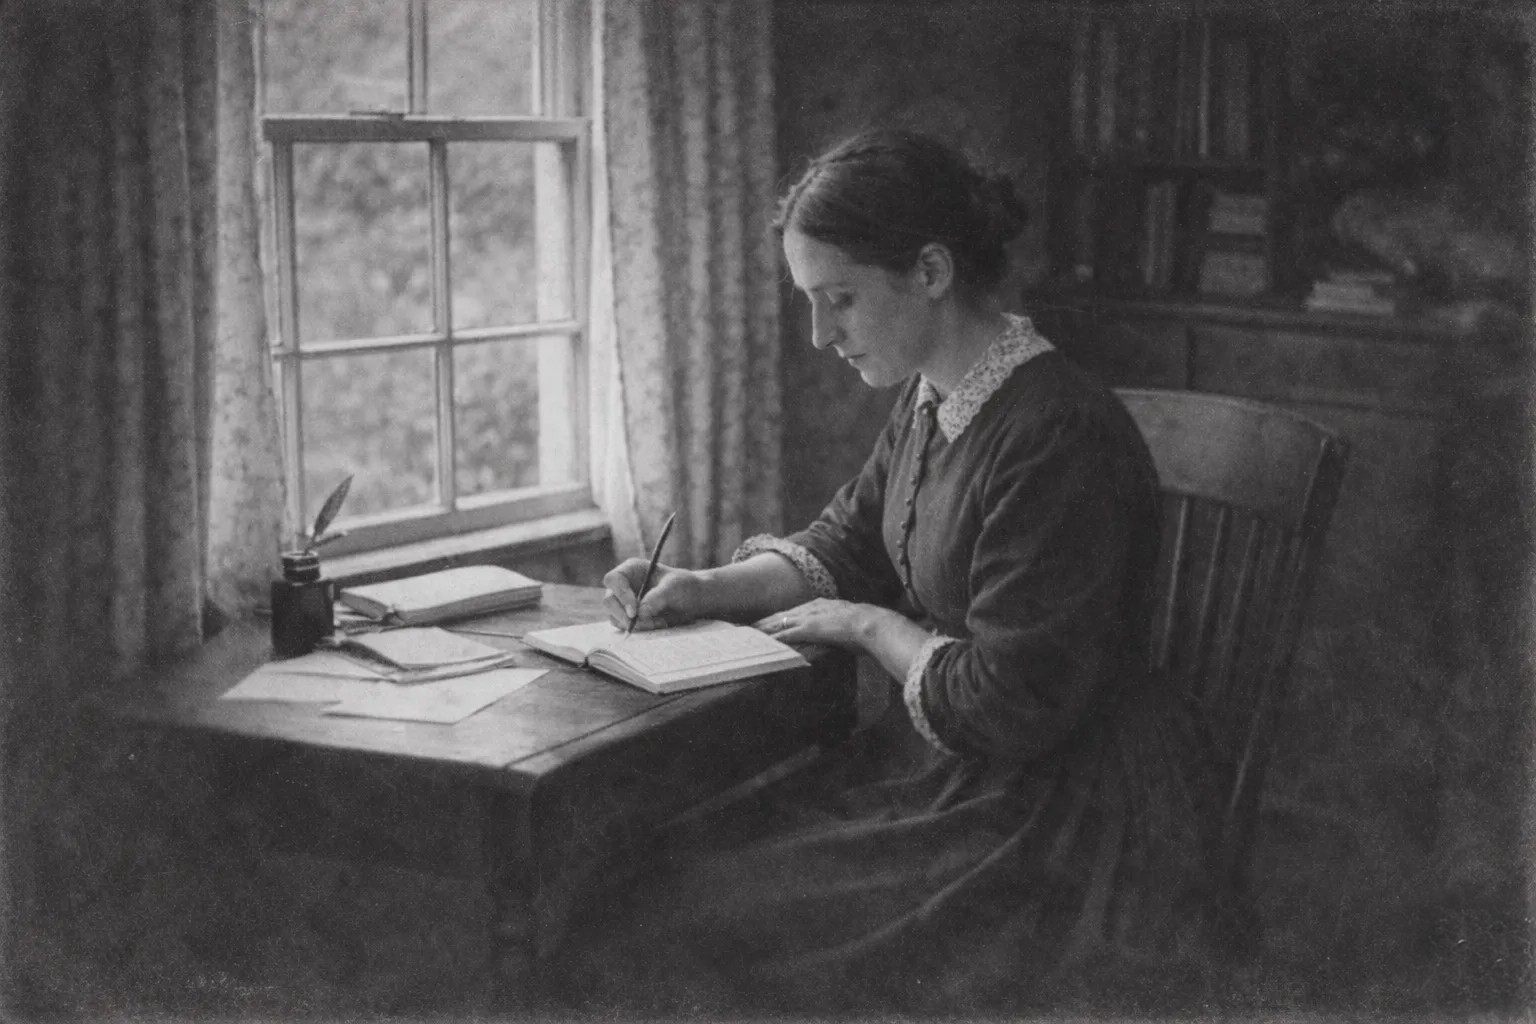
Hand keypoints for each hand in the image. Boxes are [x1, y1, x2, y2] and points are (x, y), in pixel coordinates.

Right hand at [602, 559, 704, 630]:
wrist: (693, 601)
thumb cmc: (684, 587)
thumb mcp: (675, 587)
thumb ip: (658, 597)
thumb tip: (640, 612)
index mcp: (631, 569)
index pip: (613, 580)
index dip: (621, 595)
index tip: (635, 612)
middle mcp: (624, 585)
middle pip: (609, 601)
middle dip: (626, 615)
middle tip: (647, 623)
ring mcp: (624, 602)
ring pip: (615, 617)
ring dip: (636, 625)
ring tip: (660, 622)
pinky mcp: (628, 617)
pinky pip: (624, 627)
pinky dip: (639, 630)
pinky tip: (658, 625)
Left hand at [753, 598, 877, 650]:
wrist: (871, 623)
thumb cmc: (864, 628)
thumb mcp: (845, 627)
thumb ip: (835, 630)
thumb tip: (835, 640)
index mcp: (819, 606)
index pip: (792, 613)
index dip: (778, 618)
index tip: (766, 623)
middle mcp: (811, 608)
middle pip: (781, 615)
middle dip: (764, 622)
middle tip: (747, 628)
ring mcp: (809, 617)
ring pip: (779, 623)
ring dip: (763, 630)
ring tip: (748, 635)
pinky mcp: (809, 628)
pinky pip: (786, 633)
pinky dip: (773, 638)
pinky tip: (763, 643)